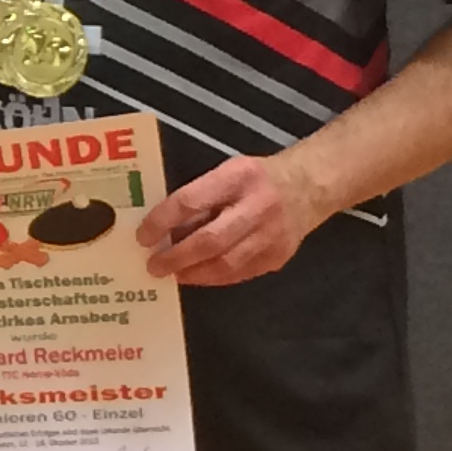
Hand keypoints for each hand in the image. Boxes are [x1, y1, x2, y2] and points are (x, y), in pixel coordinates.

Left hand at [136, 154, 324, 283]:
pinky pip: (241, 274)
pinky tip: (198, 276)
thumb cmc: (256, 179)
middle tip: (154, 265)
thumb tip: (162, 228)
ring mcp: (272, 235)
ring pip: (227, 263)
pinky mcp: (279, 256)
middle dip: (177, 257)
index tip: (143, 236)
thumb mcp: (226, 173)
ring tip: (173, 274)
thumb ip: (199, 196)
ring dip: (194, 273)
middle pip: (210, 239)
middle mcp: (257, 206)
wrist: (308, 186)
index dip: (162, 222)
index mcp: (237, 178)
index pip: (191, 201)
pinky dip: (214, 277)